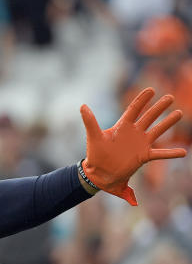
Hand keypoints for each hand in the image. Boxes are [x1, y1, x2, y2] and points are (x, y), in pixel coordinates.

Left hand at [80, 87, 186, 204]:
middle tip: (170, 97)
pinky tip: (183, 152)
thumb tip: (82, 106)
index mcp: (122, 126)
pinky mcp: (144, 156)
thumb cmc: (95, 155)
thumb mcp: (94, 137)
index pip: (134, 109)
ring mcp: (140, 144)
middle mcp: (133, 133)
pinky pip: (160, 154)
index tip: (151, 90)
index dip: (142, 100)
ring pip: (157, 130)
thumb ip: (90, 121)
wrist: (99, 174)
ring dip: (168, 123)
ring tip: (179, 113)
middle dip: (159, 107)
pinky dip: (171, 153)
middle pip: (149, 117)